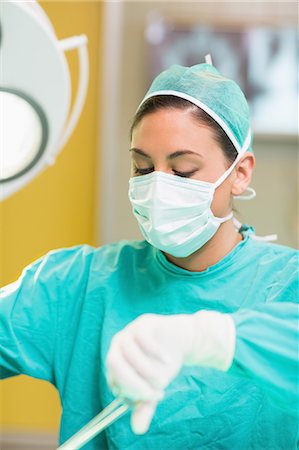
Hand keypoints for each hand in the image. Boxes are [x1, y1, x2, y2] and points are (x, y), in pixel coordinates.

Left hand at [106, 311, 234, 433]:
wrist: (183, 341)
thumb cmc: (163, 364)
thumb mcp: (155, 387)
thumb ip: (145, 405)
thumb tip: (137, 430)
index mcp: (116, 360)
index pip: (113, 379)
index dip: (130, 393)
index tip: (149, 401)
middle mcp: (118, 344)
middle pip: (114, 363)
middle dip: (134, 383)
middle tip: (155, 395)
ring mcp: (130, 331)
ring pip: (130, 353)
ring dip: (148, 371)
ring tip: (164, 380)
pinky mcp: (144, 323)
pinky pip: (143, 338)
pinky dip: (155, 353)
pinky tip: (167, 361)